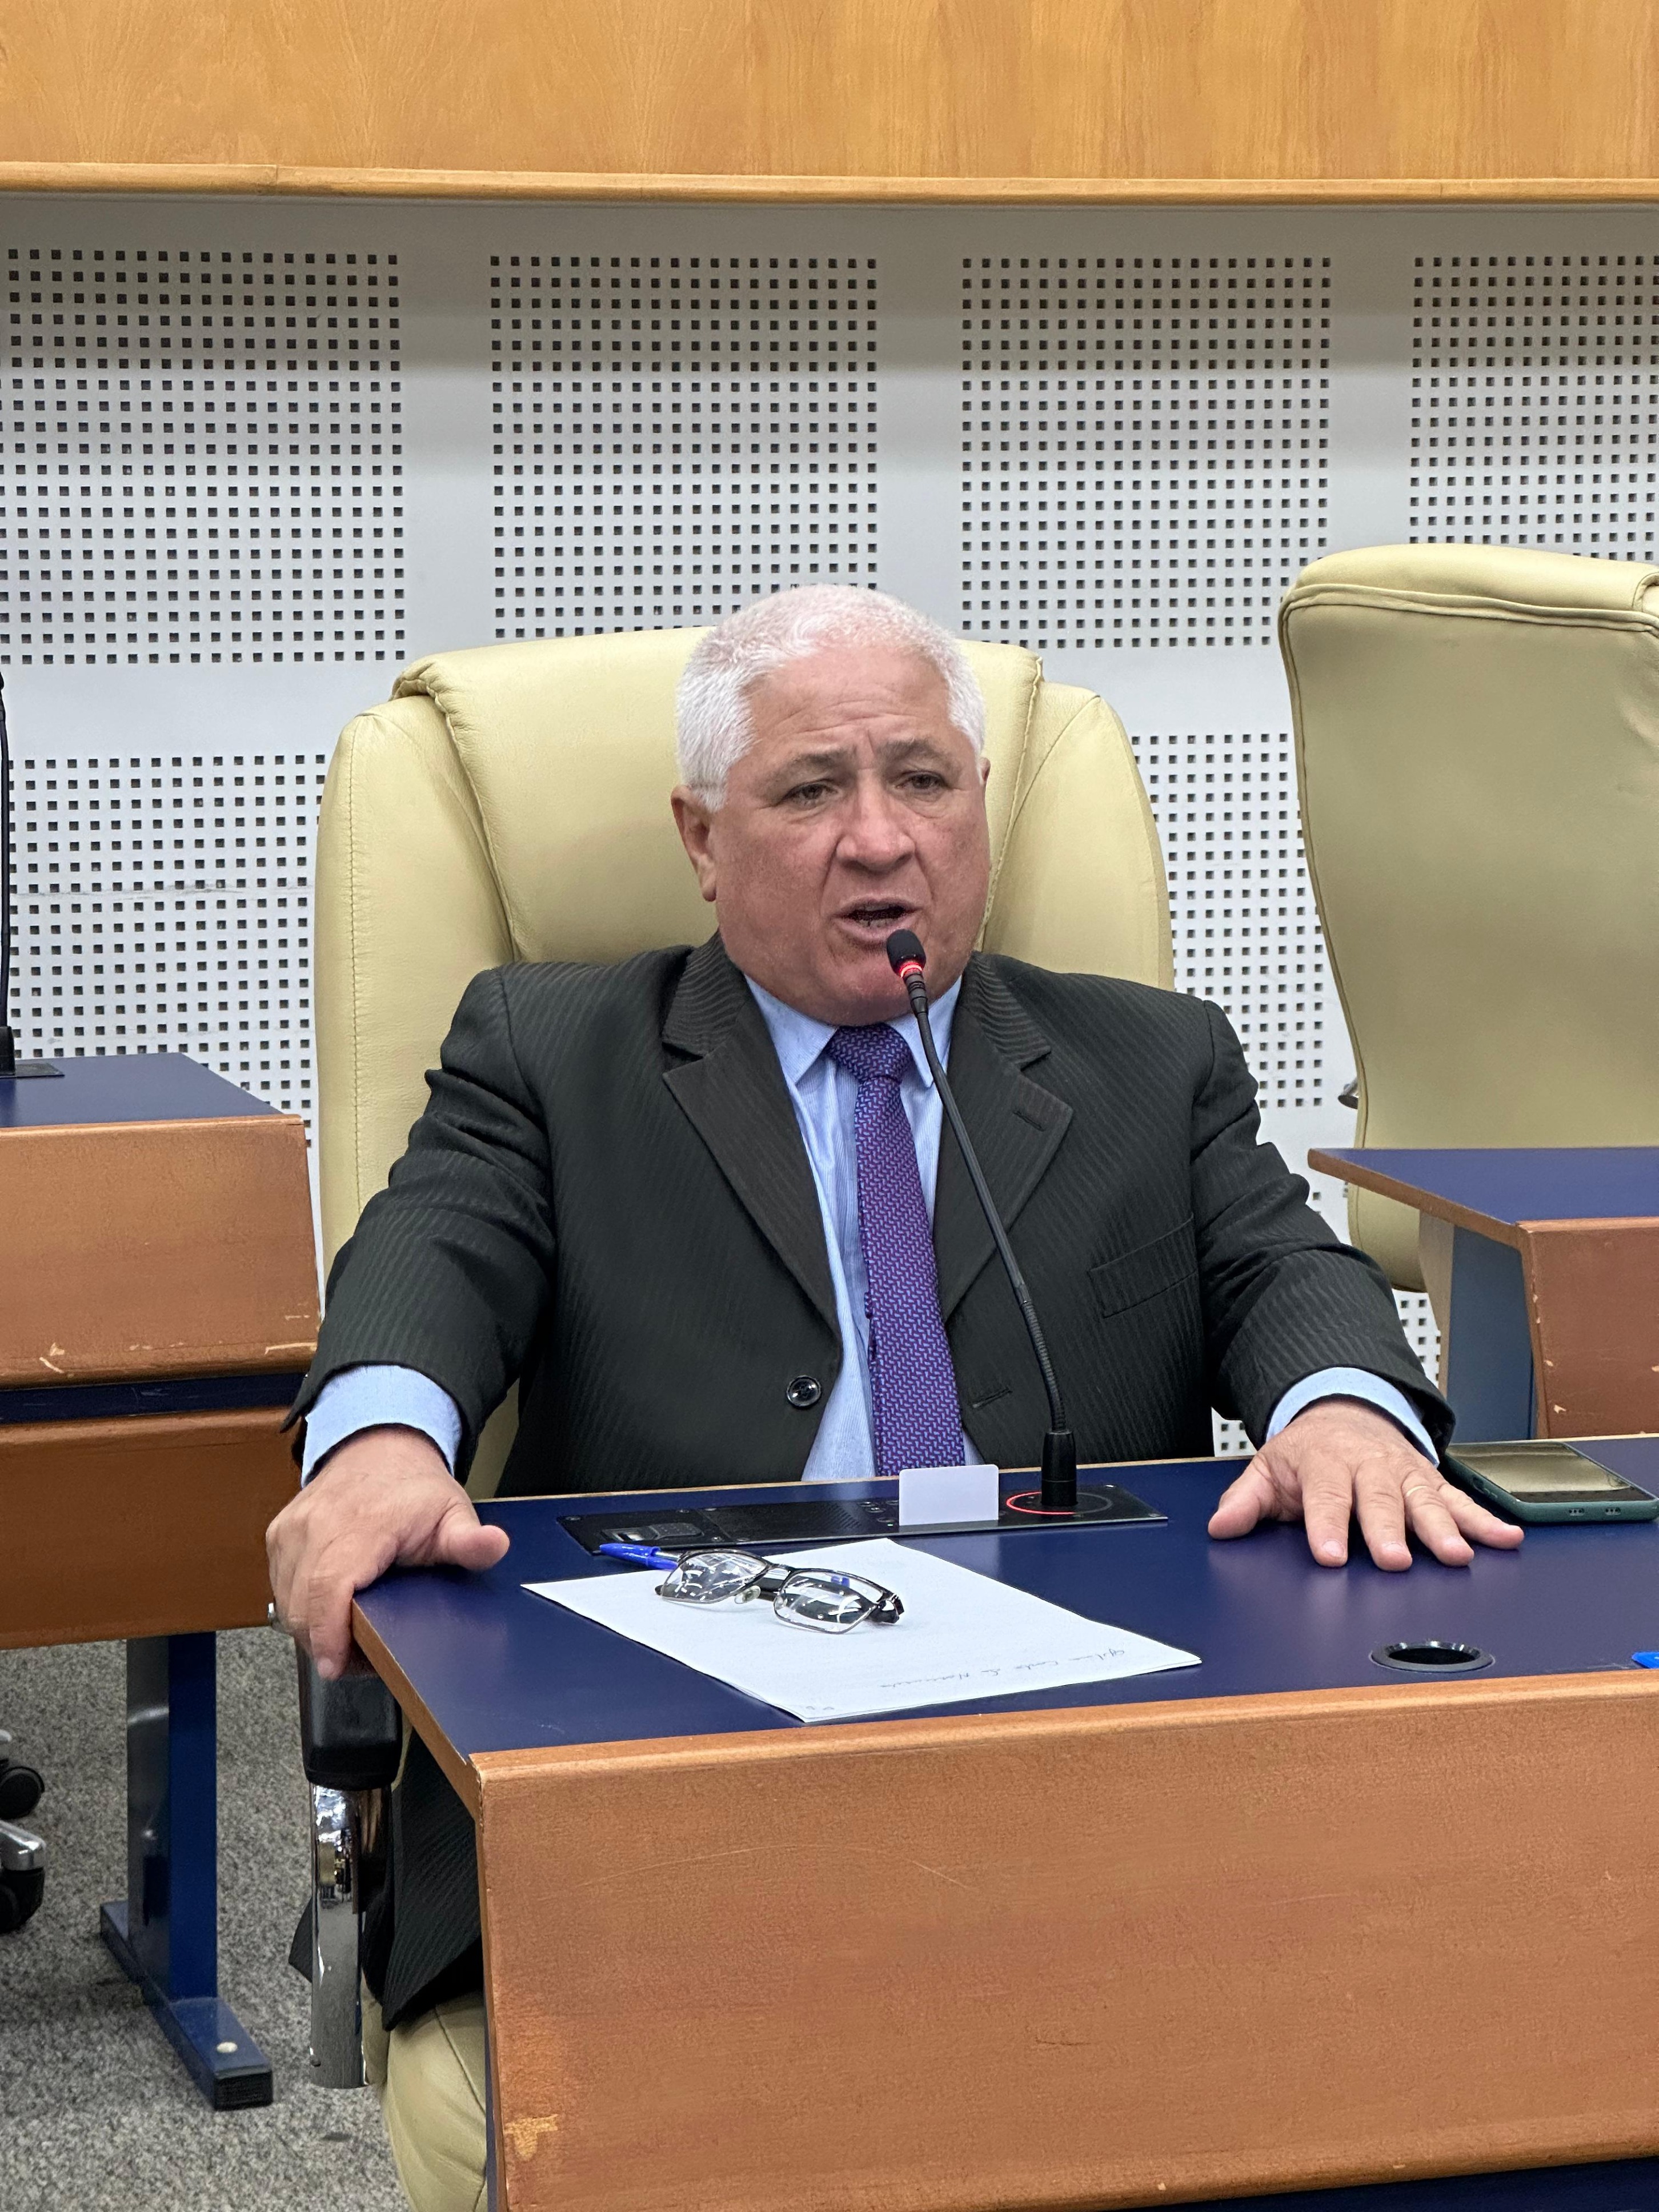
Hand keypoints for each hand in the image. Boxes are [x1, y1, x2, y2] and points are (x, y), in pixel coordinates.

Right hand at [266, 1426, 510, 1677]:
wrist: (379, 1448)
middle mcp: (317, 1525)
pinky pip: (280, 1586)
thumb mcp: (453, 1513)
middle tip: (358, 1659)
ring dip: (312, 1628)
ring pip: (287, 1601)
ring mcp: (292, 1530)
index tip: (335, 1665)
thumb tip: (494, 1546)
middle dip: (325, 1644)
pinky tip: (328, 1610)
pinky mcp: (279, 1537)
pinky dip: (300, 1606)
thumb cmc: (413, 1488)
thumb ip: (470, 1540)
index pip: (330, 1586)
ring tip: (347, 1635)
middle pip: (304, 1604)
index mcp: (361, 1523)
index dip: (328, 1634)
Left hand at [1207, 1398, 1524, 1570]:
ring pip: (1425, 1501)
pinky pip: (1461, 1500)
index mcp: (1325, 1464)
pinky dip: (1485, 1520)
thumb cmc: (1307, 1453)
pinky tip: (1506, 1538)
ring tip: (1457, 1556)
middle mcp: (1369, 1467)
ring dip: (1444, 1529)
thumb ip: (1245, 1501)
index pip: (1325, 1498)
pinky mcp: (1431, 1482)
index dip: (1326, 1527)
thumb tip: (1220, 1528)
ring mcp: (1404, 1474)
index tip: (1329, 1555)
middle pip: (1380, 1501)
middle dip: (1389, 1531)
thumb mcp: (1268, 1469)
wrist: (1344, 1411)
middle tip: (1395, 1560)